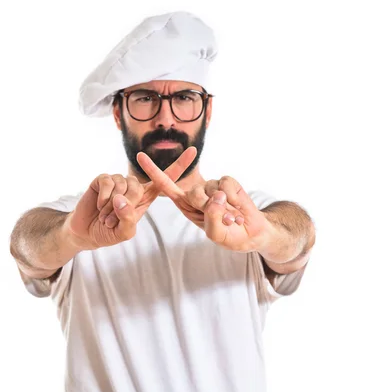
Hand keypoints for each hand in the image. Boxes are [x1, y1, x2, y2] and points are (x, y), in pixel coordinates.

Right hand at [64, 147, 197, 249]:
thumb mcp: (124, 232)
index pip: (165, 179)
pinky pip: (108, 182)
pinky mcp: (103, 179)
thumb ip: (128, 219)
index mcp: (145, 197)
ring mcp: (118, 181)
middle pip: (139, 188)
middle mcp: (134, 186)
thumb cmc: (109, 233)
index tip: (194, 151)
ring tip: (105, 215)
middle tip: (113, 221)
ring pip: (122, 185)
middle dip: (125, 208)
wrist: (86, 232)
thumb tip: (122, 199)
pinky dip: (103, 198)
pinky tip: (99, 206)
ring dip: (111, 207)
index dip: (179, 165)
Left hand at [136, 156, 274, 252]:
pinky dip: (235, 198)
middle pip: (193, 193)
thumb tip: (216, 196)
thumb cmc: (229, 235)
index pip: (165, 186)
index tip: (140, 156)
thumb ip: (212, 218)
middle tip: (224, 221)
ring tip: (232, 218)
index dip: (153, 171)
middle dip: (209, 209)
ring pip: (212, 190)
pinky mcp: (226, 181)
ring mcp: (211, 186)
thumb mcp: (216, 234)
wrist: (251, 232)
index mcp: (185, 205)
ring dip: (226, 208)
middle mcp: (196, 193)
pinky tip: (239, 208)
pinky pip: (227, 184)